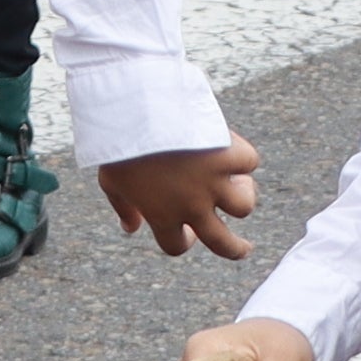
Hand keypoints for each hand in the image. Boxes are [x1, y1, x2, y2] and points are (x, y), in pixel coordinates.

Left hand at [97, 139, 260, 258]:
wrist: (140, 110)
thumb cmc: (121, 145)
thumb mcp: (112, 181)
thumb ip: (124, 208)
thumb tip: (130, 228)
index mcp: (162, 216)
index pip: (176, 246)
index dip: (183, 241)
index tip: (188, 234)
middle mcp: (193, 206)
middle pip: (224, 244)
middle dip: (235, 250)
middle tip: (243, 248)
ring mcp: (215, 181)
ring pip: (244, 206)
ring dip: (243, 196)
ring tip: (241, 187)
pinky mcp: (230, 154)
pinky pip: (248, 162)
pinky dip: (243, 156)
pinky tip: (233, 148)